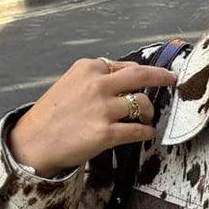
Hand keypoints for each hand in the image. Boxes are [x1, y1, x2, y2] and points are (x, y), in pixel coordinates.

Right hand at [7, 57, 177, 176]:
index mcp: (89, 68)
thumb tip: (124, 81)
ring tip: (147, 120)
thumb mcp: (71, 84)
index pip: (125, 67)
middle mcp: (98, 84)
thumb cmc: (53, 115)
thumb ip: (96, 80)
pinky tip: (148, 134)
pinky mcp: (106, 133)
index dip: (142, 74)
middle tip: (173, 81)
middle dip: (162, 77)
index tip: (154, 76)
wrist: (35, 141)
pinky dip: (147, 132)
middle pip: (141, 76)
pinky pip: (138, 131)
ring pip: (142, 104)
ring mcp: (103, 109)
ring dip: (150, 113)